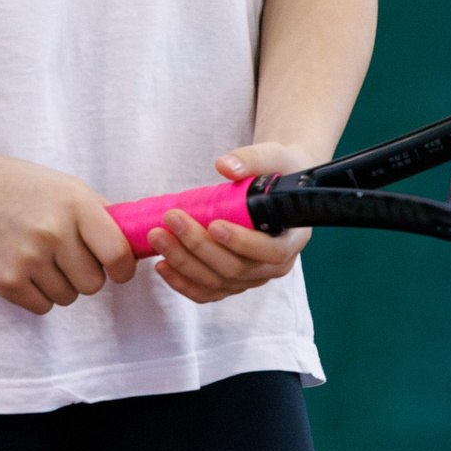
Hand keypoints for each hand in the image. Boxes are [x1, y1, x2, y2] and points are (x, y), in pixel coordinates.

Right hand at [0, 144, 135, 315]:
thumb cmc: (15, 184)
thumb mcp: (64, 186)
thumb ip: (97, 214)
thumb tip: (131, 245)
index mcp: (75, 203)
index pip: (117, 254)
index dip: (122, 269)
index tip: (117, 270)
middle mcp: (54, 231)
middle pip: (94, 283)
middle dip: (86, 275)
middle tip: (67, 258)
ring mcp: (28, 257)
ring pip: (68, 297)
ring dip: (60, 285)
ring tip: (40, 259)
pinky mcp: (5, 279)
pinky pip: (41, 306)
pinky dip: (37, 295)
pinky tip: (24, 270)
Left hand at [148, 143, 314, 304]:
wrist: (275, 185)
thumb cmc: (278, 172)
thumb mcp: (273, 157)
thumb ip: (252, 160)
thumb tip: (225, 165)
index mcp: (292, 239)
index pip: (271, 252)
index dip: (242, 243)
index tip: (214, 225)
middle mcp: (275, 265)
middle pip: (235, 269)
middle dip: (198, 246)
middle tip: (171, 220)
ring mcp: (252, 278)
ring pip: (217, 282)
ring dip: (183, 263)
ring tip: (158, 237)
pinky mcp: (233, 282)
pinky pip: (207, 292)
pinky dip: (183, 283)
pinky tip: (162, 265)